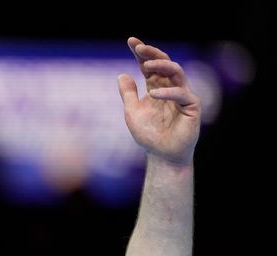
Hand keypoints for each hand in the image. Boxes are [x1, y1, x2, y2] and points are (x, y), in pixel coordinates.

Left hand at [118, 37, 200, 165]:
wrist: (162, 155)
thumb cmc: (148, 135)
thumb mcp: (132, 112)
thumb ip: (128, 94)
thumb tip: (121, 75)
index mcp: (156, 87)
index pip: (149, 66)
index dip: (141, 53)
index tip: (131, 41)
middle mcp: (170, 88)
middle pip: (163, 63)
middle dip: (151, 53)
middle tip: (139, 47)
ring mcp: (182, 95)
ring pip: (176, 72)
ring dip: (161, 65)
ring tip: (146, 64)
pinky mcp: (192, 106)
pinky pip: (181, 94)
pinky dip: (167, 92)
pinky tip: (153, 94)